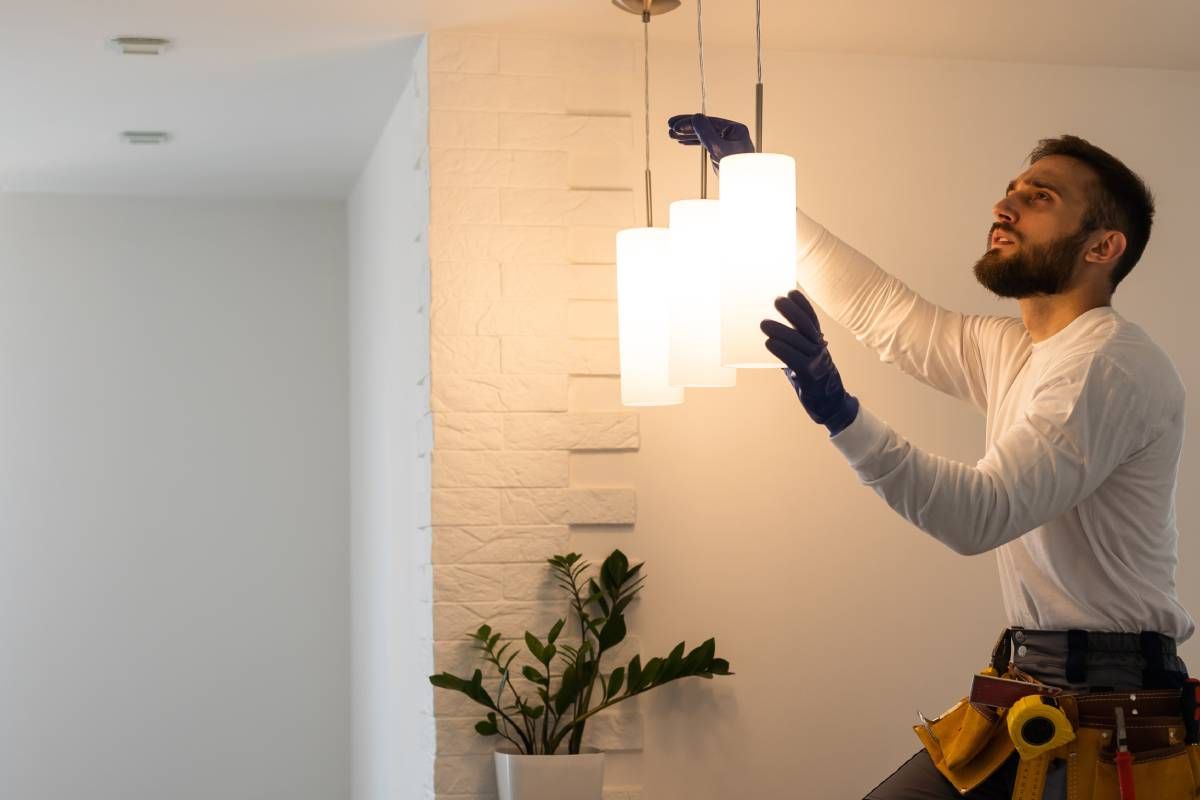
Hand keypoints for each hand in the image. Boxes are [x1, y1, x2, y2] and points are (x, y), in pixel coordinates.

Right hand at [667, 113, 754, 172]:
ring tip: (671, 135)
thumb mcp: (719, 150)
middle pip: (705, 126)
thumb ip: (706, 133)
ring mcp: (727, 143)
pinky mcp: (722, 152)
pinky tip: (682, 141)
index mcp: (735, 129)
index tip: (675, 125)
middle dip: (686, 127)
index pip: (709, 122)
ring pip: (704, 135)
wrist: (744, 189)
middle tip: (669, 127)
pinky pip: (706, 144)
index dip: (690, 122)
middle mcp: (732, 134)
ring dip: (687, 135)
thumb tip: (695, 117)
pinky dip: (694, 142)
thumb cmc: (736, 170)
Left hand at [760, 290, 859, 435]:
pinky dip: (781, 350)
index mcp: (819, 342)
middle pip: (806, 325)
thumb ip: (790, 347)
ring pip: (798, 341)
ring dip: (780, 330)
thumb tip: (766, 334)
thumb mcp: (802, 359)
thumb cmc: (810, 379)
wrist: (830, 404)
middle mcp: (820, 348)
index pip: (811, 318)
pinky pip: (795, 359)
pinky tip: (769, 343)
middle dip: (791, 311)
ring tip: (764, 323)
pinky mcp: (810, 375)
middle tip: (776, 300)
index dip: (802, 304)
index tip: (791, 292)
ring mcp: (817, 361)